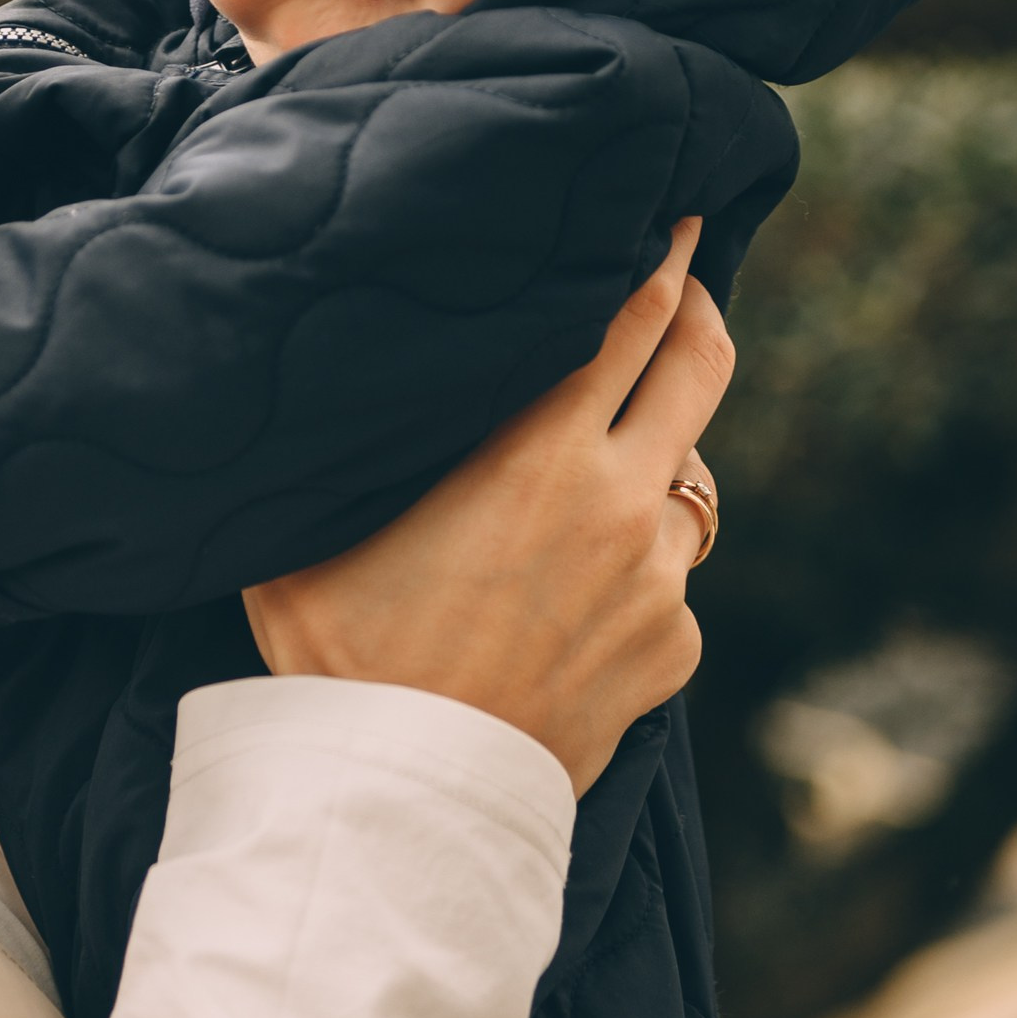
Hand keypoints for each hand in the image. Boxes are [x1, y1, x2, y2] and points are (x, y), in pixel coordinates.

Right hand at [243, 220, 731, 792]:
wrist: (402, 799)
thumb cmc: (338, 656)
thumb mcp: (314, 526)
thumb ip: (350, 443)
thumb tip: (324, 370)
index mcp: (535, 451)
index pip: (627, 317)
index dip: (657, 256)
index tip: (671, 218)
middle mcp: (617, 500)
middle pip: (701, 365)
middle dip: (699, 307)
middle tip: (689, 276)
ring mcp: (658, 580)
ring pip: (685, 483)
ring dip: (655, 461)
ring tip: (603, 470)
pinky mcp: (672, 650)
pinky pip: (669, 583)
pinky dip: (636, 572)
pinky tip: (573, 599)